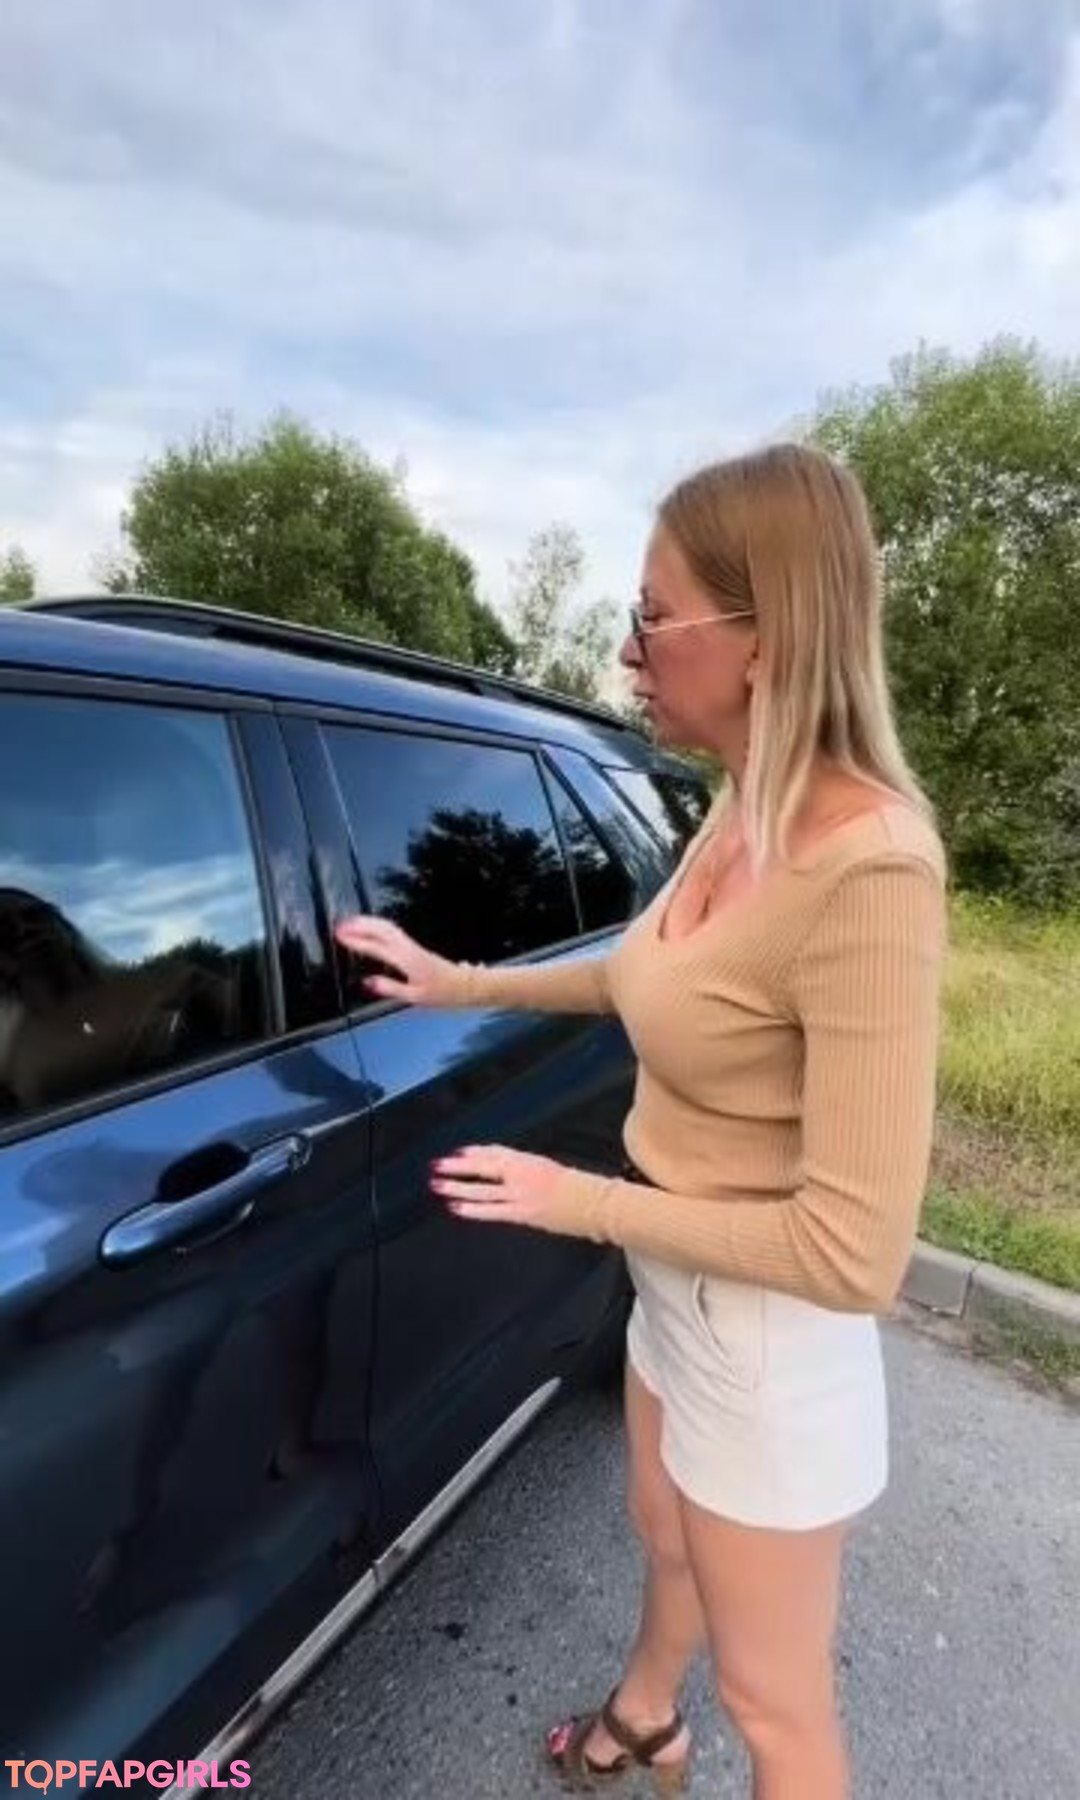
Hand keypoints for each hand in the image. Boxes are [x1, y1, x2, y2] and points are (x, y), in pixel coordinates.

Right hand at [334, 915, 457, 1004]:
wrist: (468, 985)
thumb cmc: (444, 993)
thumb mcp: (415, 997)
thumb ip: (390, 988)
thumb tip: (368, 982)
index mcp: (408, 960)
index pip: (377, 947)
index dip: (357, 941)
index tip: (340, 936)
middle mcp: (409, 948)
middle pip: (382, 928)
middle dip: (360, 924)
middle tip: (340, 925)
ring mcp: (413, 945)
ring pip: (388, 926)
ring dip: (368, 923)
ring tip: (350, 924)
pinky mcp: (415, 946)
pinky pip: (393, 930)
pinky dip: (378, 927)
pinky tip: (370, 931)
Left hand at [429, 1144, 570, 1232]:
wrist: (591, 1203)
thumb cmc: (572, 1186)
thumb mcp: (545, 1166)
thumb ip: (521, 1164)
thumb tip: (496, 1161)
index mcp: (527, 1160)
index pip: (494, 1152)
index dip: (474, 1153)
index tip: (457, 1153)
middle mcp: (521, 1173)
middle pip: (483, 1166)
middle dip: (458, 1166)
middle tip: (437, 1165)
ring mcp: (520, 1194)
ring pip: (482, 1189)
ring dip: (458, 1187)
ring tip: (438, 1185)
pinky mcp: (522, 1212)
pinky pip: (493, 1210)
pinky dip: (473, 1209)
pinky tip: (456, 1208)